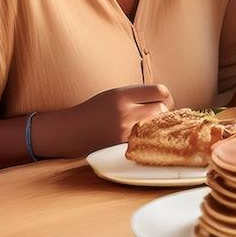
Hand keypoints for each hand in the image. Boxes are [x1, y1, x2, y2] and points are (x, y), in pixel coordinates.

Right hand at [32, 84, 173, 158]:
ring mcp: (124, 130)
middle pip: (162, 109)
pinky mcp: (122, 145)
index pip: (160, 91)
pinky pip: (146, 139)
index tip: (163, 100)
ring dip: (157, 124)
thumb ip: (138, 96)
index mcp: (123, 95)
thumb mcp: (114, 94)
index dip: (165, 96)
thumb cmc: (95, 110)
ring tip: (150, 123)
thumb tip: (166, 99)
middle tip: (158, 114)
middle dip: (163, 111)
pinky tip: (142, 135)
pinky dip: (147, 136)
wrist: (70, 131)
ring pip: (157, 125)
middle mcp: (125, 111)